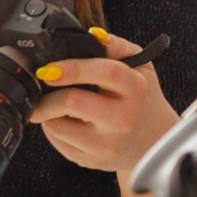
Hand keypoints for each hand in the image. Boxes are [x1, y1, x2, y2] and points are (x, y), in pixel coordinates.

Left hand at [29, 32, 176, 175]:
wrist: (153, 140)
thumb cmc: (143, 99)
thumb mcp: (141, 67)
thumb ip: (116, 46)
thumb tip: (91, 35)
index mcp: (135, 89)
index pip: (104, 72)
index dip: (72, 68)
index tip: (50, 69)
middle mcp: (123, 119)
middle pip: (72, 102)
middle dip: (48, 94)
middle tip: (43, 86)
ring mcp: (106, 144)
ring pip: (57, 125)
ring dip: (48, 111)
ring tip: (60, 105)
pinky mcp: (92, 161)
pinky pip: (57, 141)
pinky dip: (54, 127)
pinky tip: (69, 121)